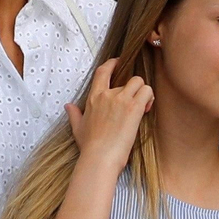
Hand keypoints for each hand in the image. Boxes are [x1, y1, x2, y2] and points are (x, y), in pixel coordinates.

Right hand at [68, 58, 153, 174]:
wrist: (100, 157)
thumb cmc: (89, 146)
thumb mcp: (78, 128)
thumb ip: (74, 115)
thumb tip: (68, 106)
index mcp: (94, 98)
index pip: (103, 72)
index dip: (112, 64)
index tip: (119, 61)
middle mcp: (107, 95)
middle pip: (128, 79)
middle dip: (134, 89)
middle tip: (136, 103)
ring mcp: (120, 99)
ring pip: (139, 82)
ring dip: (144, 91)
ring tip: (144, 106)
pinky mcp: (133, 107)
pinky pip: (147, 91)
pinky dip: (150, 98)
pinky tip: (147, 110)